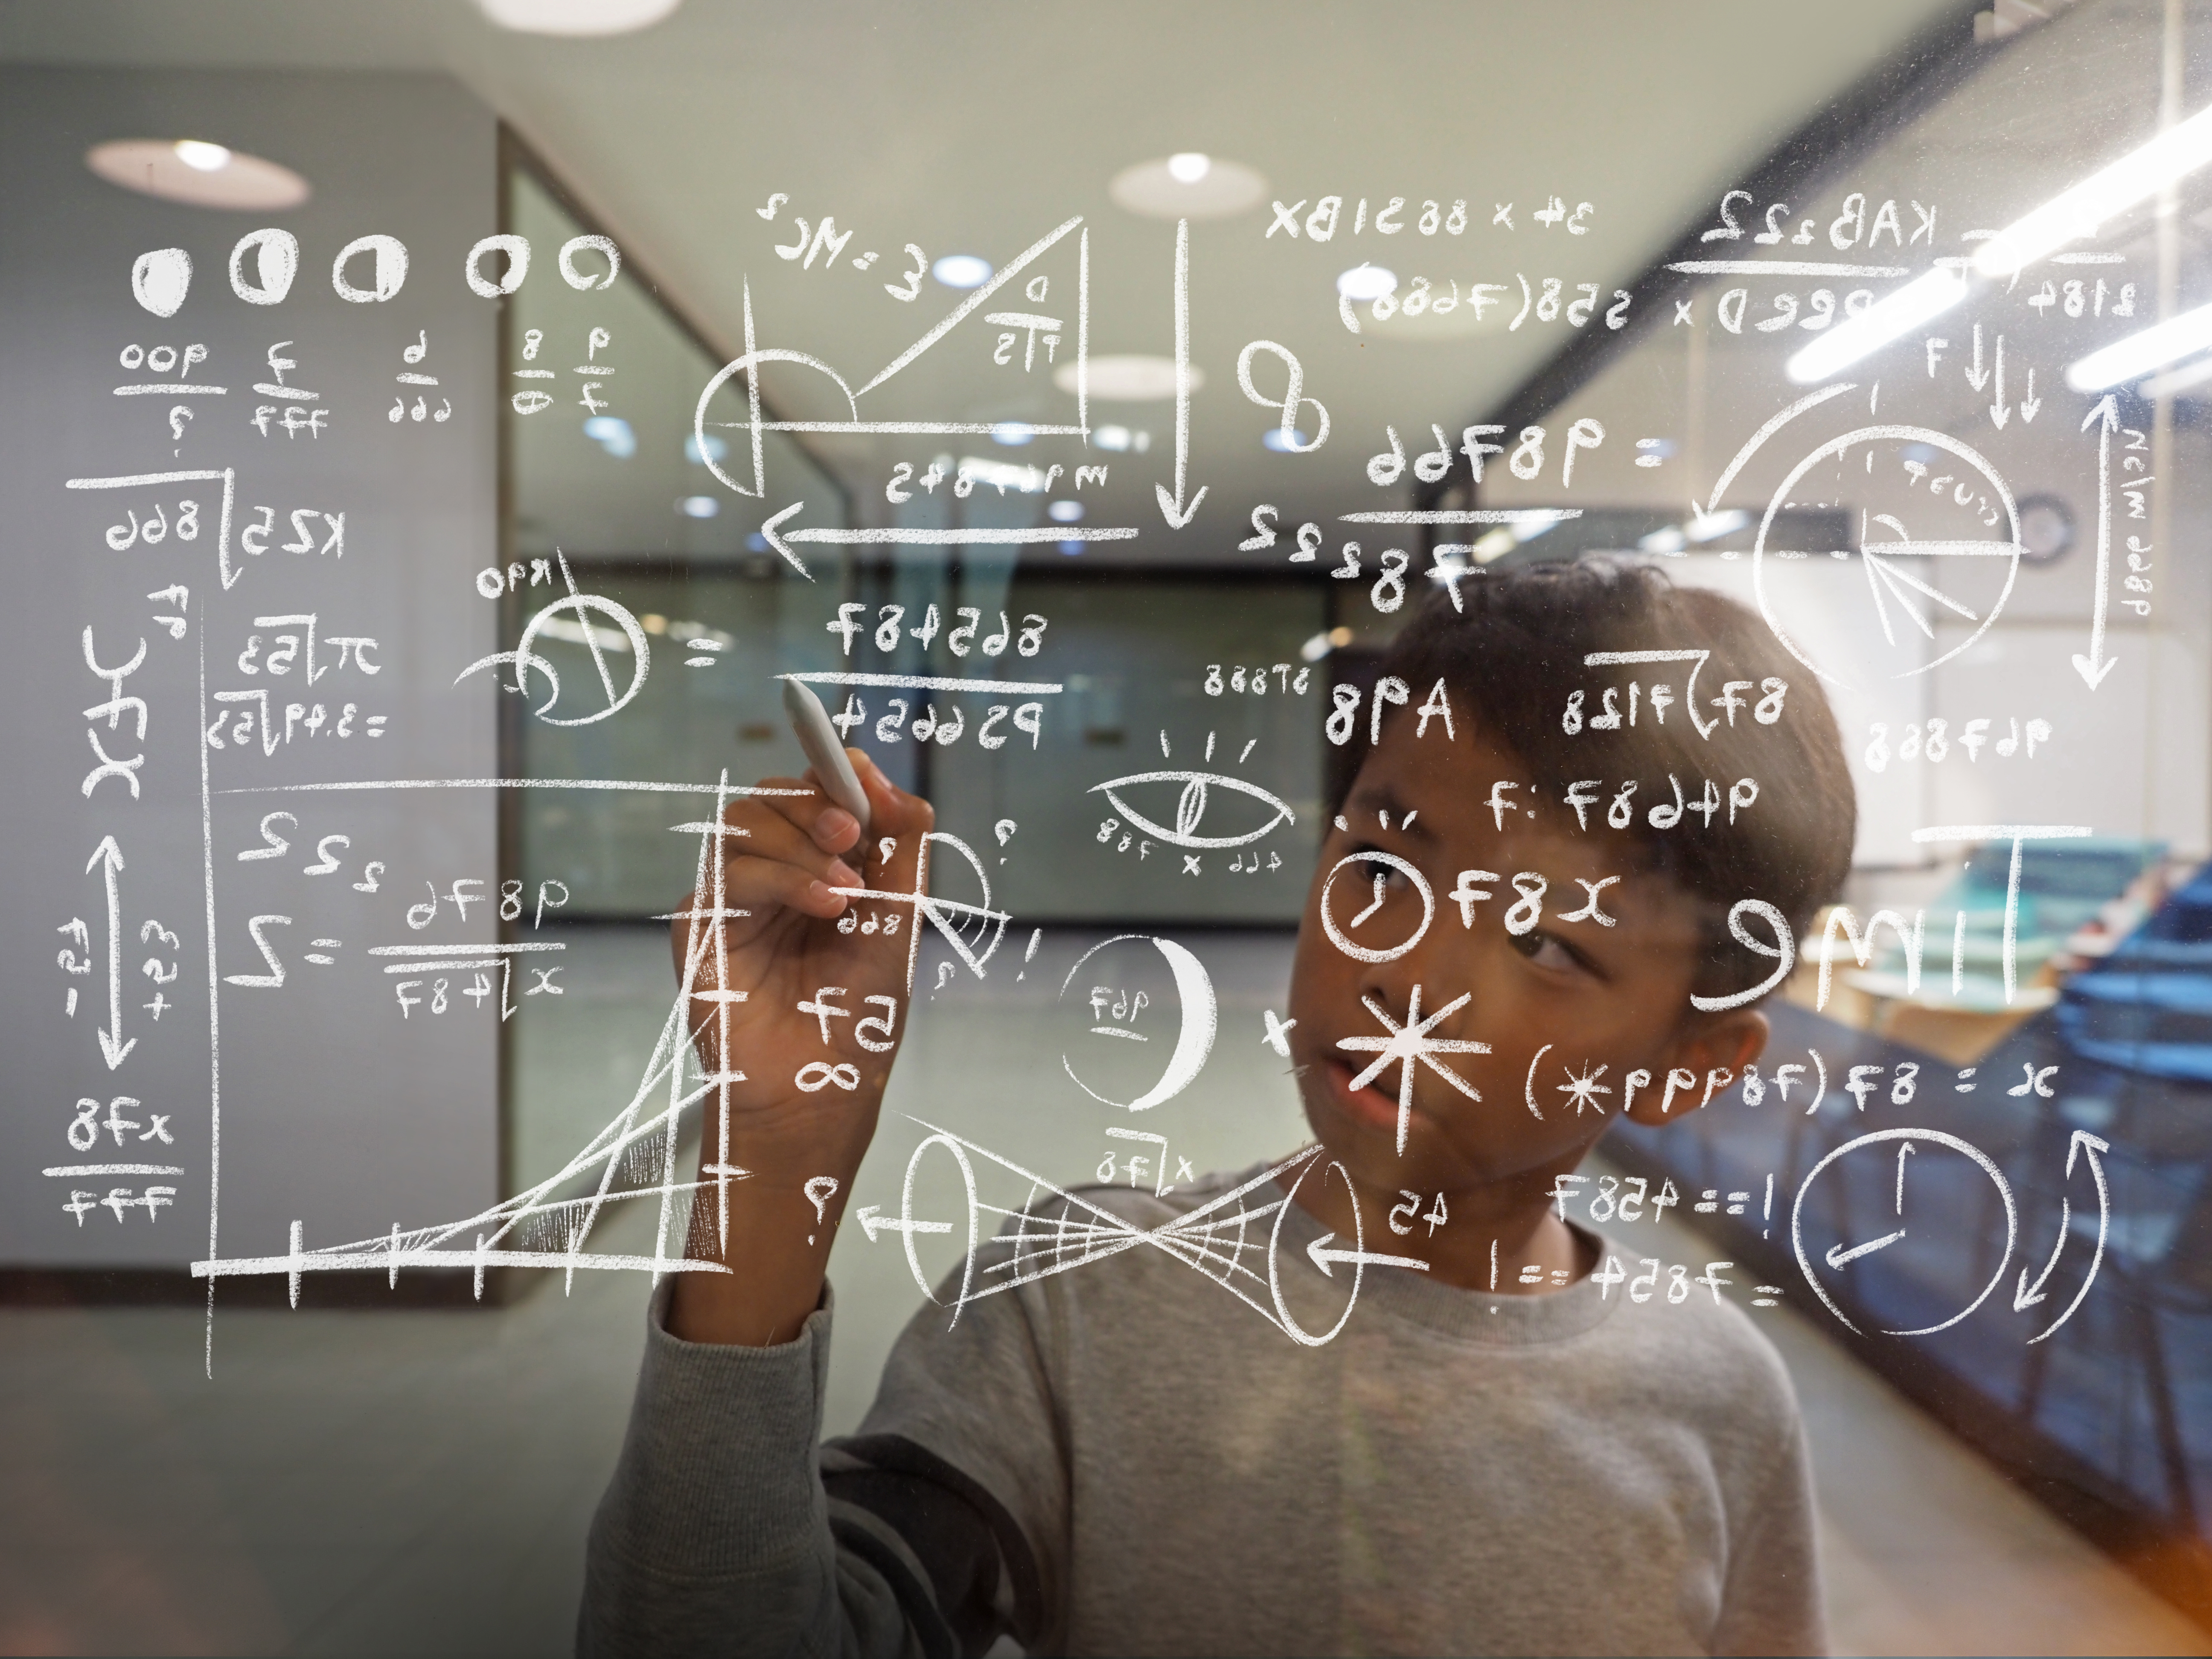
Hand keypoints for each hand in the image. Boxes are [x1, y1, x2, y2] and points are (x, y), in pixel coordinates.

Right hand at [668, 750, 931, 1344]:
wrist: (823, 1094)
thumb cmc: (856, 1021)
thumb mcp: (898, 924)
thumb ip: (901, 854)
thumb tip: (901, 789)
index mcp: (816, 869)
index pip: (815, 796)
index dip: (838, 775)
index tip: (869, 780)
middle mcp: (770, 878)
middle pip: (774, 798)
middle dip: (817, 802)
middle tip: (856, 832)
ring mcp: (732, 900)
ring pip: (744, 824)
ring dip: (801, 844)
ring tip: (847, 891)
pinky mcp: (702, 929)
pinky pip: (729, 874)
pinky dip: (782, 878)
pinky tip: (827, 906)